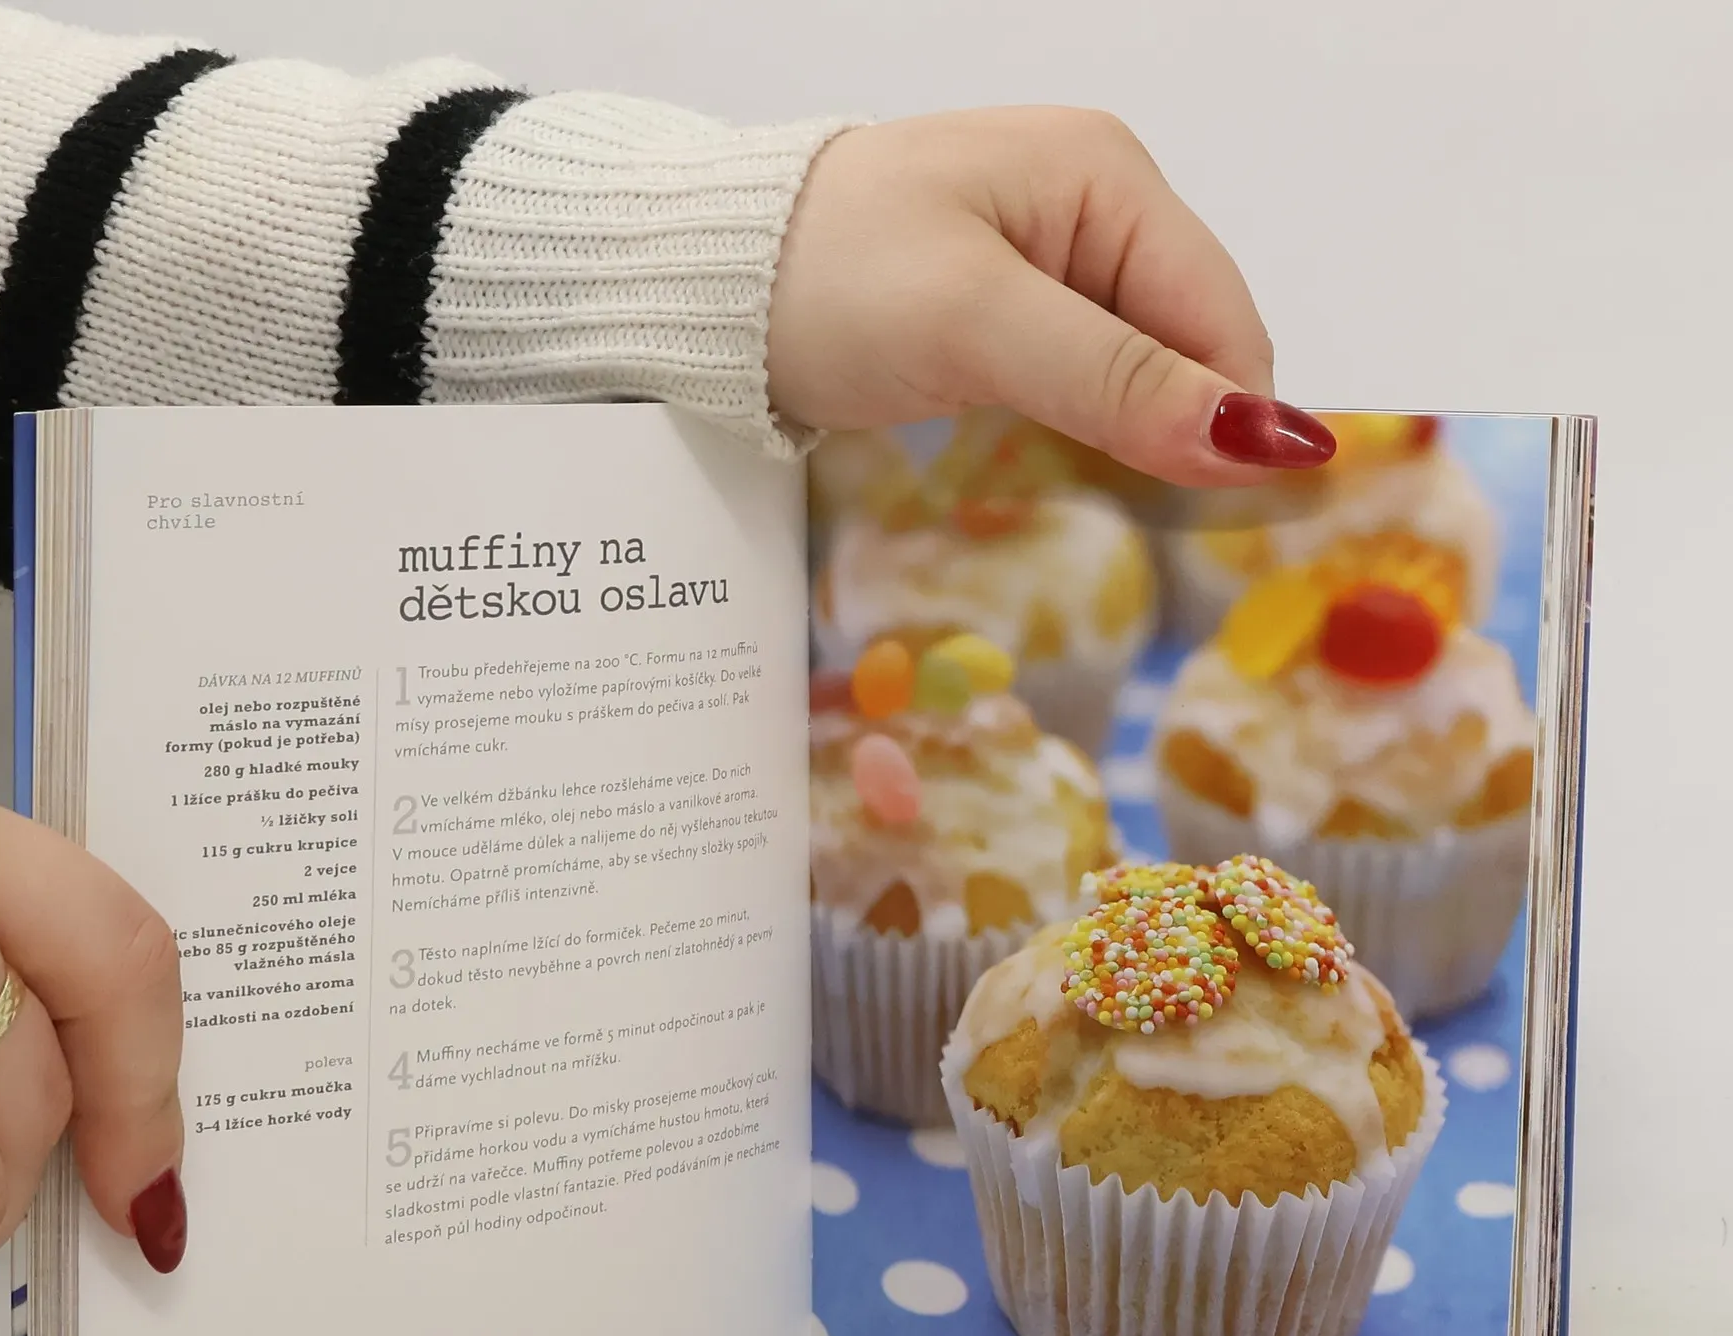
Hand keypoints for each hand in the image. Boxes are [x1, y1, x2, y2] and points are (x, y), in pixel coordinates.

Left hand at [767, 109, 1332, 485]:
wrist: (699, 280)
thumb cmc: (828, 278)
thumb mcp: (976, 323)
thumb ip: (1115, 377)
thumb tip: (1255, 437)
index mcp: (1104, 176)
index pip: (1219, 315)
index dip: (1234, 420)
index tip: (1226, 525)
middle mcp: (1090, 209)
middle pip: (1186, 346)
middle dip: (1185, 436)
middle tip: (1165, 540)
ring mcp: (1045, 264)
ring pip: (1135, 375)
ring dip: (1136, 447)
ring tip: (1119, 525)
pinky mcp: (1000, 316)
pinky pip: (1078, 385)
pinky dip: (1084, 440)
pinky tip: (1072, 489)